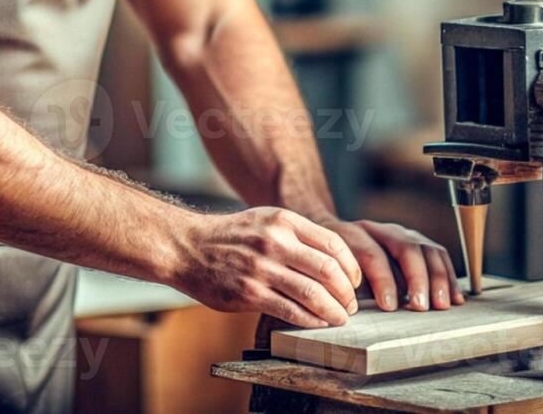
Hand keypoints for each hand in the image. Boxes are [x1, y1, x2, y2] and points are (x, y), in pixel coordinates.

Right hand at [170, 207, 364, 328]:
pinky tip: (317, 323)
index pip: (333, 244)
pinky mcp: (249, 293)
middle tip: (351, 305)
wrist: (187, 247)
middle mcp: (275, 242)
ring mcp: (262, 268)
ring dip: (334, 311)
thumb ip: (297, 234)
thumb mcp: (266, 219)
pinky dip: (310, 321)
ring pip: (313, 294)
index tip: (355, 281)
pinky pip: (291, 311)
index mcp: (283, 221)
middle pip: (329, 270)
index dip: (352, 267)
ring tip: (339, 318)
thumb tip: (335, 259)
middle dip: (347, 293)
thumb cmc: (231, 236)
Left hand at [318, 218, 464, 311]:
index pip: (373, 255)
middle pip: (407, 248)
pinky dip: (449, 277)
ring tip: (442, 305)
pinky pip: (439, 256)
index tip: (390, 307)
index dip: (383, 282)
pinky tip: (455, 298)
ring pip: (427, 250)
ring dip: (438, 279)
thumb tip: (352, 311)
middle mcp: (382, 230)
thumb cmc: (334, 263)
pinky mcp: (418, 242)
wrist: (334, 235)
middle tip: (421, 307)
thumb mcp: (332, 272)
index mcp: (355, 235)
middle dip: (417, 280)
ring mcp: (403, 233)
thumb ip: (342, 287)